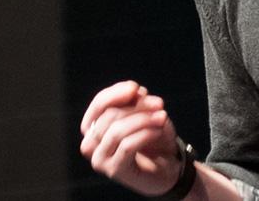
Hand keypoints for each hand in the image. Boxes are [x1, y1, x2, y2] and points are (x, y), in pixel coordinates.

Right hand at [80, 80, 180, 195]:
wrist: (168, 169)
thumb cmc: (153, 139)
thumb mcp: (145, 114)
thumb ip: (135, 101)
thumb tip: (134, 90)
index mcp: (93, 127)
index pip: (99, 104)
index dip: (116, 93)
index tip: (136, 88)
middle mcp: (90, 144)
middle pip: (109, 116)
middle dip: (137, 106)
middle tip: (159, 104)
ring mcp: (100, 159)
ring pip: (116, 131)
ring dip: (143, 120)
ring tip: (162, 117)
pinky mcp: (114, 171)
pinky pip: (127, 146)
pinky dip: (145, 135)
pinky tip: (158, 131)